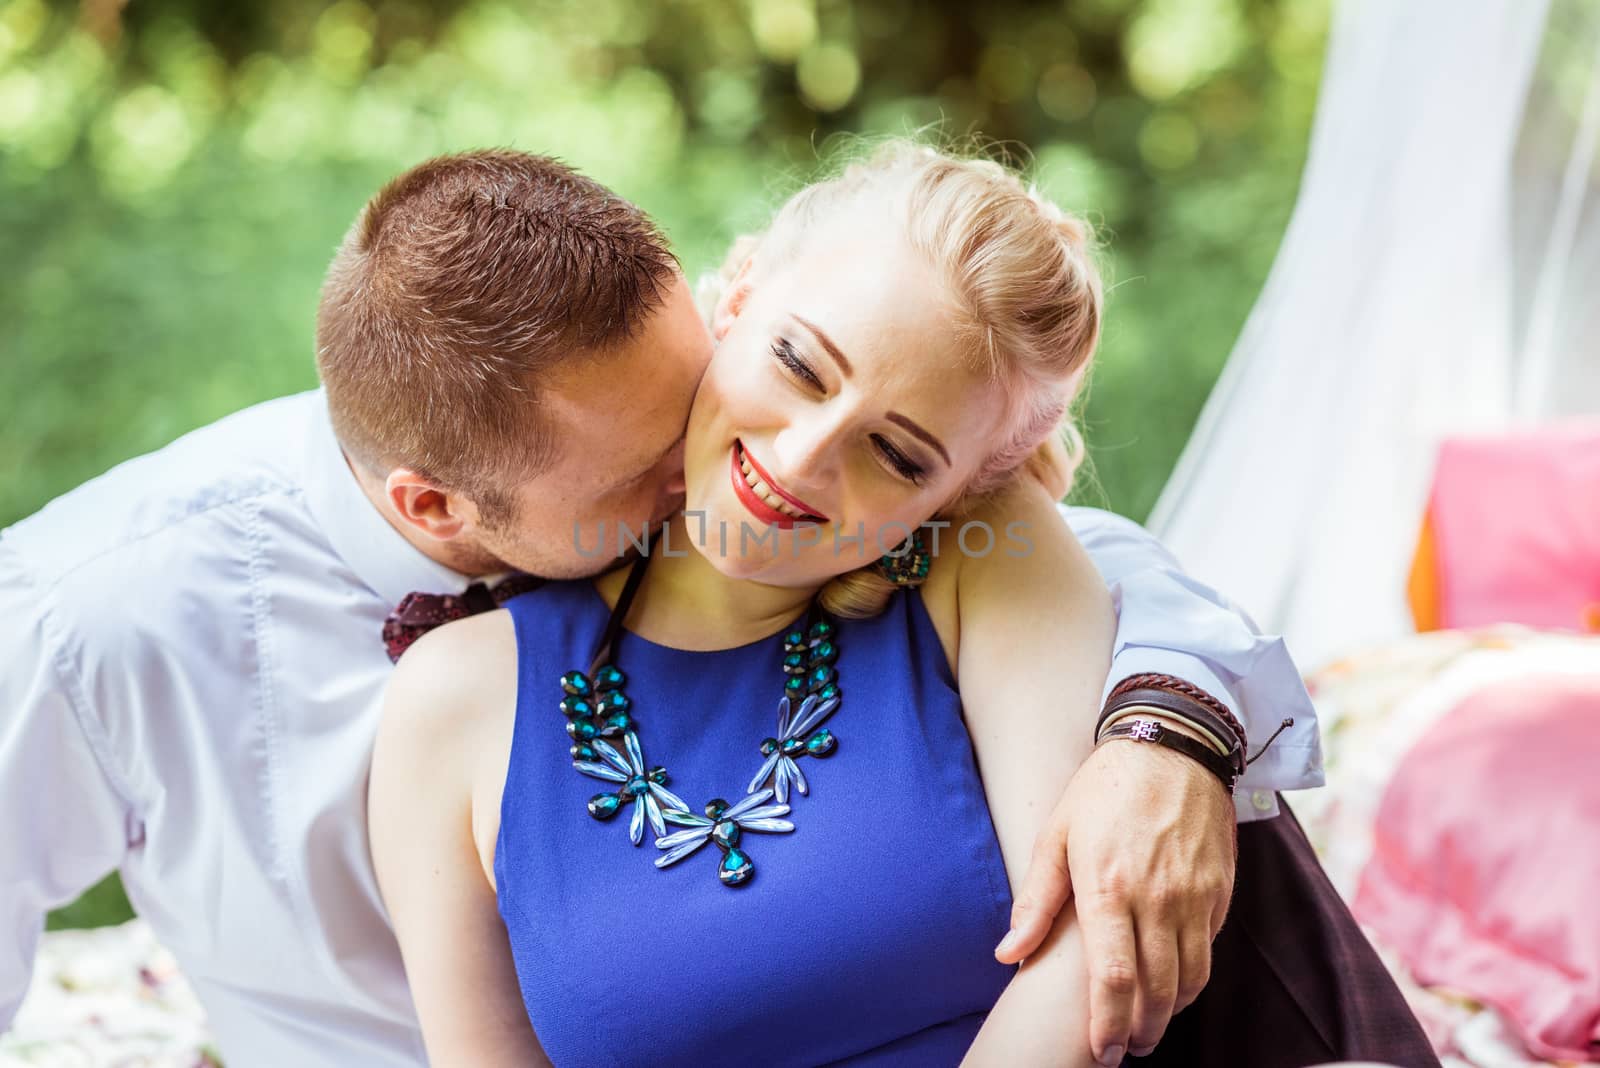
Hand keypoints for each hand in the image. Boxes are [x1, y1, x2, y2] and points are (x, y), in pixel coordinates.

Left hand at [994, 727, 1236, 1064]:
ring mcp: (1194, 895)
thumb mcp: (1056, 836)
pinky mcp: (1219, 890)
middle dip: (1142, 1030)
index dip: (1108, 1023)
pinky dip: (1193, 977)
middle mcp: (1157, 898)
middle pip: (1157, 989)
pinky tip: (1173, 983)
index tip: (1103, 1051)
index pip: (1114, 976)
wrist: (1172, 747)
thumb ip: (1035, 902)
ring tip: (1149, 1027)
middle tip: (1127, 1049)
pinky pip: (1208, 949)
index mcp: (1108, 887)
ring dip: (1170, 1012)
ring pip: (1190, 977)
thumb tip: (1008, 954)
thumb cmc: (1102, 791)